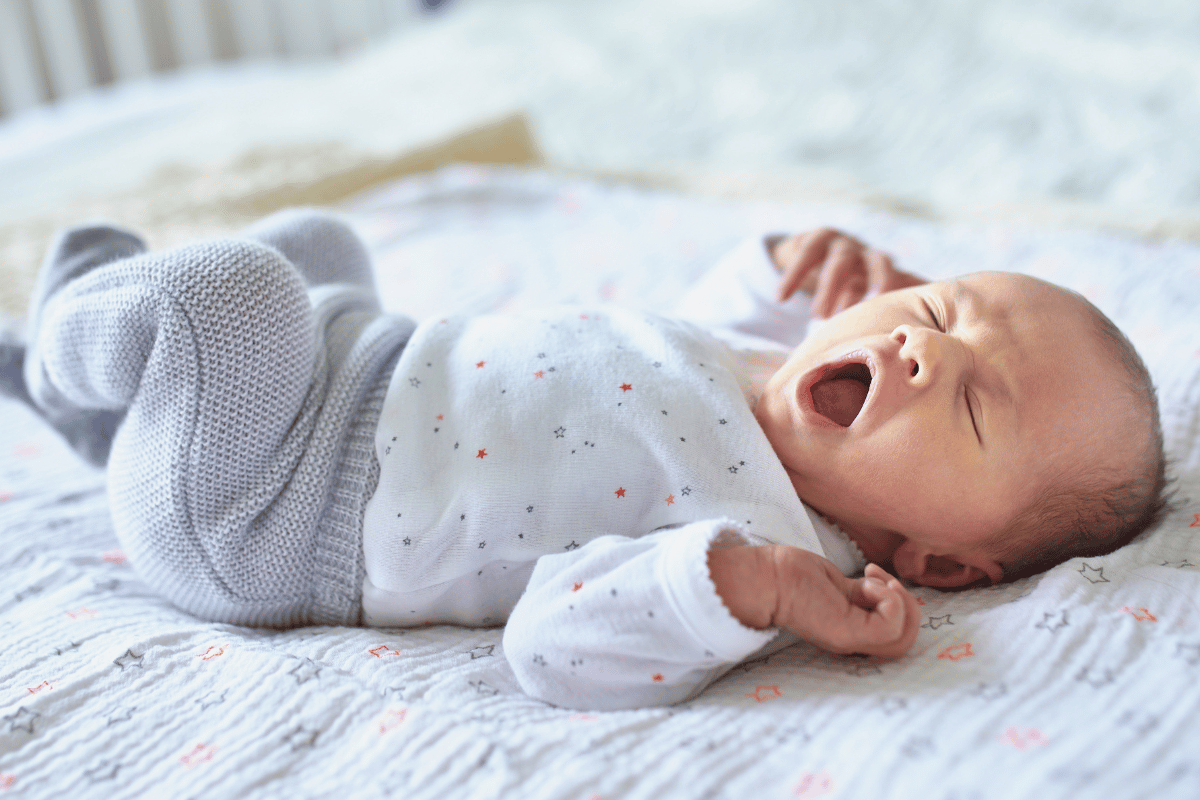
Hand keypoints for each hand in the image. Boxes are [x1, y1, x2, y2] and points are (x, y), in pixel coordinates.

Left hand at [709, 545, 919, 658]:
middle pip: (906, 644)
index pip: (895, 638)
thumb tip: (886, 588)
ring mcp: (850, 641)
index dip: (899, 606)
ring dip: (899, 603)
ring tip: (874, 583)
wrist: (767, 576)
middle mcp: (853, 642)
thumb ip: (863, 595)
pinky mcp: (847, 633)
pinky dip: (890, 600)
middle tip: (881, 580)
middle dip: (908, 606)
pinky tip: (867, 584)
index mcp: (851, 633)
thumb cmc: (794, 575)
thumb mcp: (841, 587)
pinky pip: (891, 626)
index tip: (876, 577)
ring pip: (904, 641)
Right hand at [769, 228, 924, 317]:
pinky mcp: (812, 239)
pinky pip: (803, 255)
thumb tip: (945, 328)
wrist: (817, 251)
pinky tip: (781, 297)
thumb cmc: (853, 279)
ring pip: (837, 261)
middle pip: (873, 263)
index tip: (896, 313)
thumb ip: (900, 300)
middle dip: (869, 285)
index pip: (899, 276)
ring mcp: (839, 242)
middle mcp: (865, 251)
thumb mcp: (873, 290)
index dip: (899, 290)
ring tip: (818, 317)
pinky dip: (793, 276)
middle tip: (862, 314)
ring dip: (828, 289)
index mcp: (884, 267)